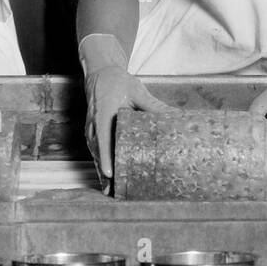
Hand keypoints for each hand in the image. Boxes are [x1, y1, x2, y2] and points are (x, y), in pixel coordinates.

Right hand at [84, 65, 176, 184]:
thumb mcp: (137, 90)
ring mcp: (91, 130)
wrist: (101, 75)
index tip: (109, 172)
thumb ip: (153, 105)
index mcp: (103, 112)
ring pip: (95, 154)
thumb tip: (175, 115)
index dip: (106, 156)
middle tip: (115, 189)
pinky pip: (96, 151)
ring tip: (112, 190)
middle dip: (105, 171)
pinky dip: (101, 165)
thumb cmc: (118, 82)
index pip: (103, 137)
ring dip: (102, 171)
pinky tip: (108, 180)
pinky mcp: (93, 133)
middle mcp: (93, 124)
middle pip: (98, 151)